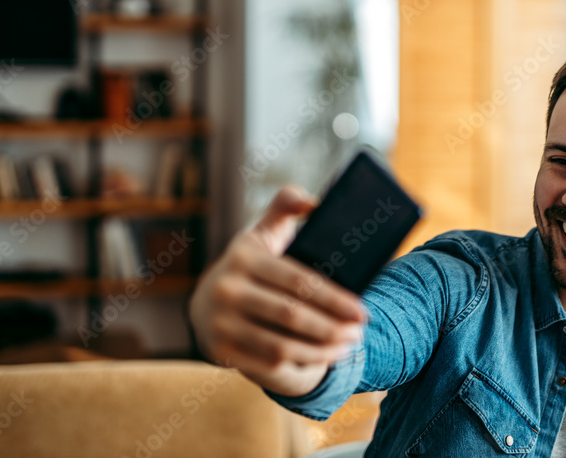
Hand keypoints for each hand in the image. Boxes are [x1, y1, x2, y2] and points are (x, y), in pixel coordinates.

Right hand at [189, 185, 367, 396]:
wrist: (204, 305)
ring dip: (322, 348)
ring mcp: (221, 324)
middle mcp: (228, 291)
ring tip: (349, 343)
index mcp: (243, 258)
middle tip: (360, 329)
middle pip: (292, 315)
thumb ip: (284, 207)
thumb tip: (313, 201)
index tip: (361, 309)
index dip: (334, 298)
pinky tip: (326, 356)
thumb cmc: (247, 266)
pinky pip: (270, 363)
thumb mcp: (260, 234)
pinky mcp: (222, 352)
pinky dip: (302, 362)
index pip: (298, 281)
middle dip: (333, 326)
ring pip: (283, 345)